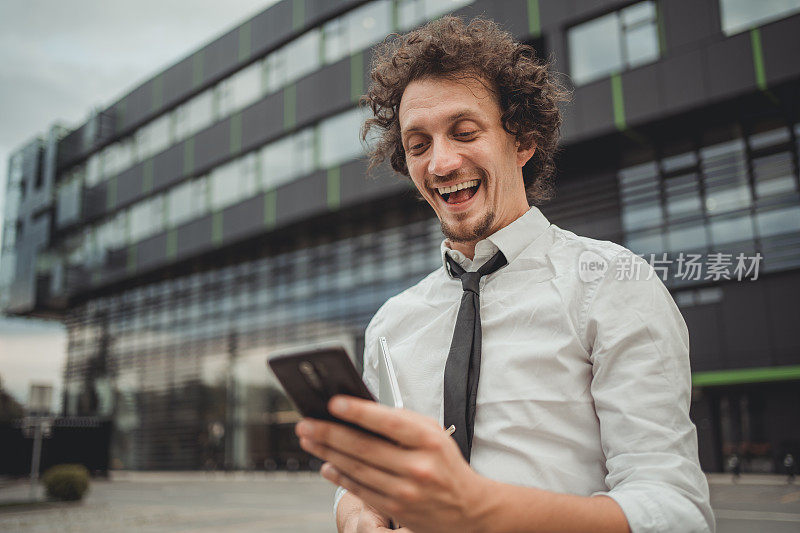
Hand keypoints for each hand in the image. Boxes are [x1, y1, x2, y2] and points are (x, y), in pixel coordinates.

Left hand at [296, 396, 488, 532]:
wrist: (468, 508)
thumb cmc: (445, 463)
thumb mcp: (433, 433)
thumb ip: (402, 421)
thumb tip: (362, 411)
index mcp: (429, 441)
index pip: (389, 422)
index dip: (359, 412)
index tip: (334, 403)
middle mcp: (418, 467)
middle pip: (365, 448)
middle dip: (329, 433)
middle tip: (306, 423)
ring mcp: (406, 491)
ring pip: (358, 470)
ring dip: (328, 453)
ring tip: (309, 439)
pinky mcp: (397, 510)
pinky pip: (361, 490)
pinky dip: (340, 476)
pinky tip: (326, 464)